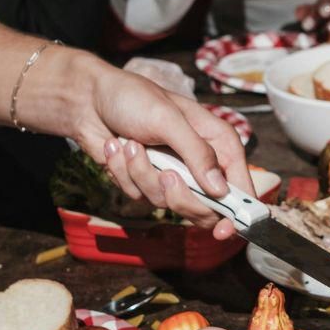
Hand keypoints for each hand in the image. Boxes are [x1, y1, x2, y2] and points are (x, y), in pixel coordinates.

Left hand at [37, 53, 253, 234]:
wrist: (89, 99)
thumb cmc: (134, 98)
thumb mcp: (169, 120)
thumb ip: (197, 154)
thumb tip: (221, 190)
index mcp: (218, 143)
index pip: (240, 186)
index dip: (239, 213)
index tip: (223, 231)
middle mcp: (200, 163)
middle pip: (205, 207)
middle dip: (180, 195)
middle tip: (165, 175)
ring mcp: (172, 174)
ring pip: (166, 203)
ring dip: (142, 175)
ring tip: (130, 145)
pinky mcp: (146, 181)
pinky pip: (139, 196)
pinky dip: (124, 173)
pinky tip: (117, 148)